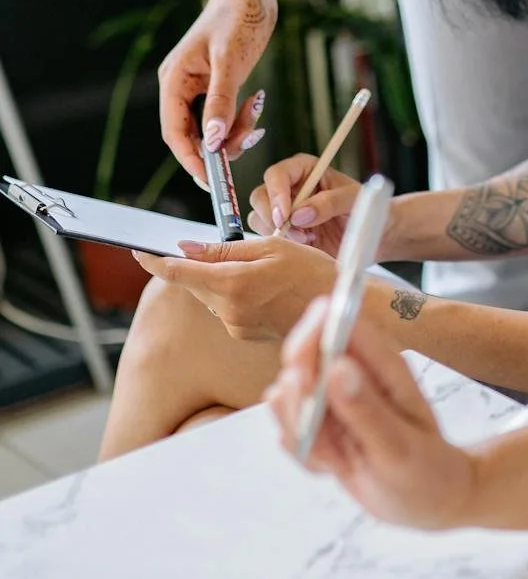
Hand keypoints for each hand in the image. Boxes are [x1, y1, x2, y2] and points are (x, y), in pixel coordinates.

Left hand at [133, 235, 334, 341]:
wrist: (338, 308)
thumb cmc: (311, 271)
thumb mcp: (270, 246)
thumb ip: (224, 249)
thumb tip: (185, 248)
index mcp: (233, 284)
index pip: (178, 273)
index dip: (154, 261)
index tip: (139, 251)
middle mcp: (228, 310)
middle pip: (193, 283)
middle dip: (196, 265)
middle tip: (219, 249)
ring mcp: (235, 325)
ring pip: (208, 294)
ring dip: (216, 278)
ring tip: (254, 267)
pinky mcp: (243, 332)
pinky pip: (224, 306)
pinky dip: (231, 292)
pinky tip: (260, 285)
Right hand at [157, 0, 276, 180]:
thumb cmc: (238, 18)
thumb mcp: (231, 62)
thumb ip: (220, 102)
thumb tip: (211, 141)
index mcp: (174, 80)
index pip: (174, 133)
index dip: (190, 159)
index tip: (211, 180)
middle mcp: (181, 86)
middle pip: (192, 134)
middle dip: (218, 145)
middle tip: (246, 142)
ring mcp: (197, 87)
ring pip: (210, 128)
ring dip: (234, 130)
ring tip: (256, 110)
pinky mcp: (215, 85)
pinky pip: (223, 115)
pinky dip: (239, 118)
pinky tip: (256, 102)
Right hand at [246, 154, 361, 255]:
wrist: (369, 234)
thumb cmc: (366, 208)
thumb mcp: (354, 200)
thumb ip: (330, 202)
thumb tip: (299, 214)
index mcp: (304, 168)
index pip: (277, 174)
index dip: (276, 194)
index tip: (286, 216)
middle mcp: (289, 187)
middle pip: (260, 197)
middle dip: (274, 218)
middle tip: (297, 233)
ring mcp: (284, 210)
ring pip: (259, 219)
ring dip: (280, 233)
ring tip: (310, 238)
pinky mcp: (283, 231)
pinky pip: (267, 238)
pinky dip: (283, 244)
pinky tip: (308, 244)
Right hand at [265, 302, 475, 528]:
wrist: (431, 501)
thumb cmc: (428, 470)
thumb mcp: (399, 446)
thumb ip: (365, 409)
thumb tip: (335, 366)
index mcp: (380, 362)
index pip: (336, 321)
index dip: (311, 335)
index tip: (302, 375)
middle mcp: (353, 372)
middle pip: (301, 356)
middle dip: (299, 396)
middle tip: (321, 433)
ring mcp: (334, 398)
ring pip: (288, 397)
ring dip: (303, 433)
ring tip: (341, 458)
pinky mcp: (321, 424)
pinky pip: (292, 432)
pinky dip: (306, 455)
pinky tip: (338, 467)